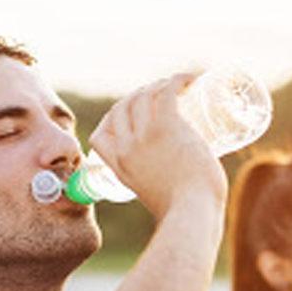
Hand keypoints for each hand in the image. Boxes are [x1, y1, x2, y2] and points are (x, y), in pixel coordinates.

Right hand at [87, 73, 227, 221]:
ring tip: (177, 86)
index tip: (130, 117)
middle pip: (121, 109)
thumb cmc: (184, 213)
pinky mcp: (167, 127)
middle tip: (161, 97)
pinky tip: (191, 77)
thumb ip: (159, 192)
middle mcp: (126, 149)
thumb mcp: (156, 200)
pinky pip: (167, 91)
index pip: (99, 136)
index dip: (111, 122)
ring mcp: (145, 136)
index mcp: (119, 168)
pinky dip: (179, 80)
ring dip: (158, 85)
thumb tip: (178, 192)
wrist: (193, 213)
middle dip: (137, 97)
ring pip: (143, 96)